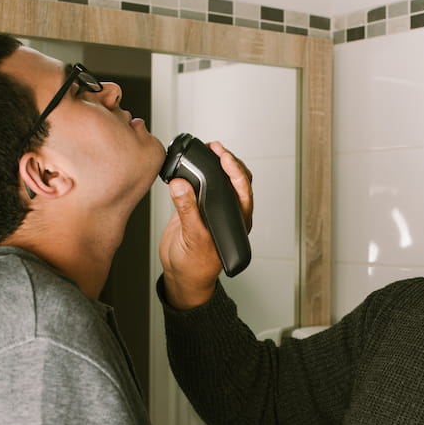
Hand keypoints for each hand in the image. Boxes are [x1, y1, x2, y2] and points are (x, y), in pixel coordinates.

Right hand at [158, 141, 252, 309]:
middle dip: (227, 161)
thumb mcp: (193, 239)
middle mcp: (228, 212)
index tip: (224, 157)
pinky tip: (190, 163)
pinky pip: (199, 185)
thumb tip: (181, 186)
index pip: (242, 190)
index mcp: (237, 221)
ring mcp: (213, 208)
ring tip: (205, 149)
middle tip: (215, 148)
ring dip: (213, 164)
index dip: (235, 171)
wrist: (181, 276)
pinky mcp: (197, 206)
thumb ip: (187, 212)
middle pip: (234, 180)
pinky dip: (196, 172)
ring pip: (218, 180)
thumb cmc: (195, 266)